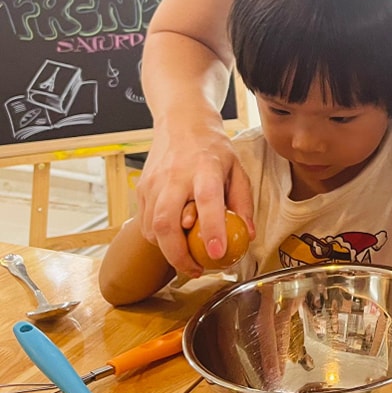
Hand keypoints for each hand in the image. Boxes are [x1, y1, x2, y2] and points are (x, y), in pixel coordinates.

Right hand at [137, 119, 254, 275]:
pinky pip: (145, 222)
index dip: (212, 229)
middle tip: (197, 270)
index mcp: (205, 168)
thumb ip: (243, 202)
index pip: (207, 201)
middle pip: (166, 222)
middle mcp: (175, 176)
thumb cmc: (213, 147)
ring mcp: (153, 183)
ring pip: (152, 227)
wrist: (181, 121)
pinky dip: (158, 239)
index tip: (218, 253)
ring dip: (168, 250)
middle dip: (178, 254)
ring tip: (188, 258)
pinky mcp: (141, 189)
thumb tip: (249, 234)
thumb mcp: (237, 168)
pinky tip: (173, 240)